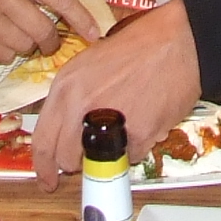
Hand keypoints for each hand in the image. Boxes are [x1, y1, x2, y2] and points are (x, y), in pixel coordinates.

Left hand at [29, 1, 203, 187]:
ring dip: (106, 157)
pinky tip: (143, 123)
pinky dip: (135, 147)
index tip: (47, 178)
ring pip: (97, 162)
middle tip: (86, 161)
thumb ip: (73, 96)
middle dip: (75, 164)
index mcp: (66, 85)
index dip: (44, 166)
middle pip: (66, 157)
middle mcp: (80, 104)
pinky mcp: (137, 133)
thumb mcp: (90, 63)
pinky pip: (129, 156)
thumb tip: (67, 129)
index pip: (42, 139)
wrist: (177, 42)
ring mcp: (108, 120)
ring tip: (122, 132)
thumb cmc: (140, 46)